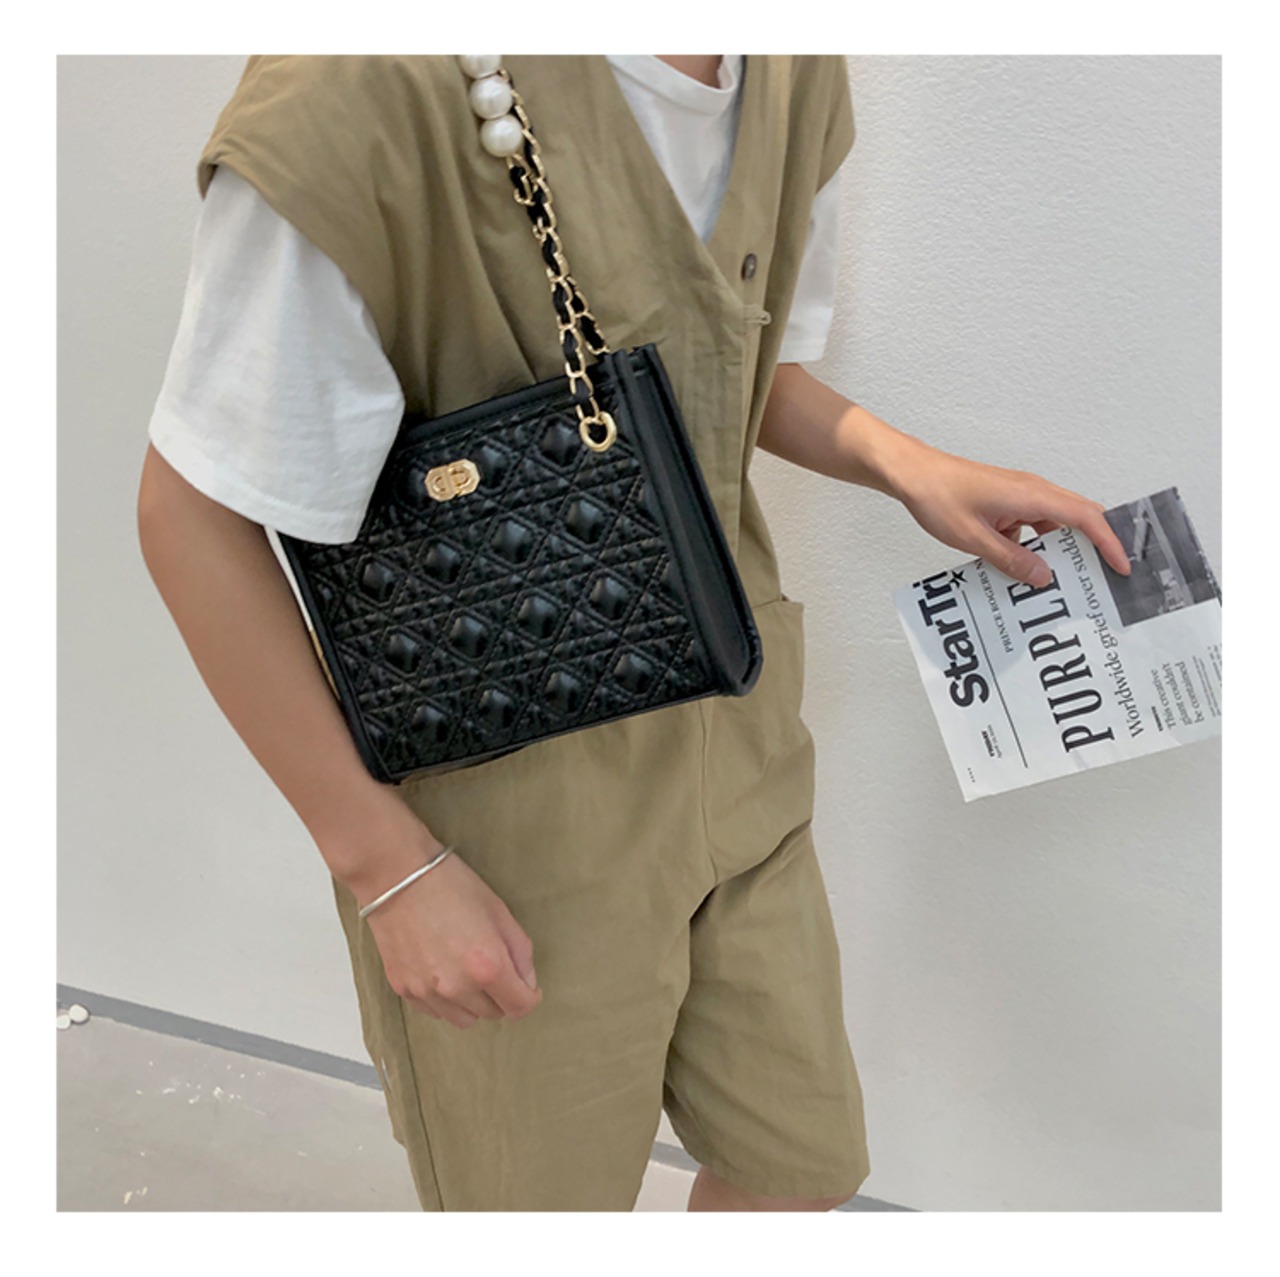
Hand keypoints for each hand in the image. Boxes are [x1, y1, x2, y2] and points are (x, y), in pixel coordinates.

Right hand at [358, 846, 542, 1030]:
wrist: (396, 875)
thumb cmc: (450, 884)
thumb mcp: (498, 910)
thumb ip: (519, 950)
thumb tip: (527, 980)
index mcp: (488, 966)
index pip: (520, 1007)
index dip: (529, 996)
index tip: (526, 986)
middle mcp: (458, 987)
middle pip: (493, 1014)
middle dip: (500, 996)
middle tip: (493, 967)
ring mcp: (428, 991)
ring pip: (463, 1019)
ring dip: (472, 1002)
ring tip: (466, 970)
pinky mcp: (404, 989)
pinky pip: (435, 1011)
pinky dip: (444, 1000)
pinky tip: (443, 971)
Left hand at [891, 440, 1132, 586]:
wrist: (914, 474)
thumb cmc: (939, 496)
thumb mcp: (974, 539)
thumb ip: (1011, 560)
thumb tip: (1043, 577)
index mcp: (1031, 495)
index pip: (1086, 518)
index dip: (1108, 542)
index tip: (1121, 565)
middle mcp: (1033, 490)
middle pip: (1079, 517)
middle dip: (1094, 547)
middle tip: (1101, 577)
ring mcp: (1022, 494)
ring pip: (1056, 523)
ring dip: (1060, 550)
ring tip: (1062, 581)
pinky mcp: (1009, 501)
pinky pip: (1034, 524)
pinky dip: (1036, 545)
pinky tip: (1024, 568)